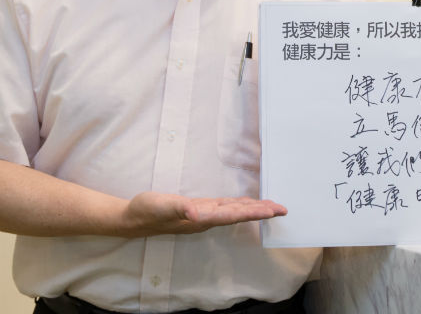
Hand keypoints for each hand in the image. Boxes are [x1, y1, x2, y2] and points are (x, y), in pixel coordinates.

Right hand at [123, 192, 286, 236]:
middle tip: (284, 209)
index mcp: (203, 217)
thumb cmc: (148, 210)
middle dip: (262, 212)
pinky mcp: (199, 209)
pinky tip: (245, 204)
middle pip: (240, 214)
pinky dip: (240, 205)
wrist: (134, 218)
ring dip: (254, 209)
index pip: (235, 214)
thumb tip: (197, 212)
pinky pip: (226, 207)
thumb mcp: (162, 205)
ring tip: (272, 207)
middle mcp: (207, 217)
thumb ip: (180, 208)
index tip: (273, 211)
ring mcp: (204, 214)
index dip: (255, 212)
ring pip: (235, 211)